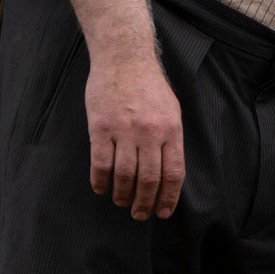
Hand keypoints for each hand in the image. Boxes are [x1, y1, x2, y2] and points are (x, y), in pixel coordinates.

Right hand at [87, 55, 184, 219]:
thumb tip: (169, 174)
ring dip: (123, 194)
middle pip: (149, 179)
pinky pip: (100, 163)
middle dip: (145, 202)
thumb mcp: (171, 110)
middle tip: (140, 214)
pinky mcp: (101, 128)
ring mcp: (124, 131)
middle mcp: (149, 132)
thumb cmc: (149, 86)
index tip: (163, 212)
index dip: (169, 197)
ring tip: (122, 202)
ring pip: (124, 175)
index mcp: (171, 129)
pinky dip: (100, 181)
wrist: (124, 59)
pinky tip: (101, 188)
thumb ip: (170, 140)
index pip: (174, 173)